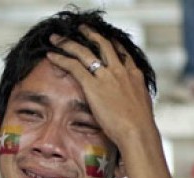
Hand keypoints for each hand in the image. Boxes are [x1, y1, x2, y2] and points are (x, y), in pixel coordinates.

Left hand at [46, 26, 156, 149]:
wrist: (137, 131)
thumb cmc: (140, 127)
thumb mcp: (141, 108)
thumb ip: (132, 102)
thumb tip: (129, 108)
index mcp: (134, 76)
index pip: (123, 53)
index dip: (113, 44)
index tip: (106, 39)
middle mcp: (121, 71)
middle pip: (104, 45)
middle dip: (91, 35)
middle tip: (82, 29)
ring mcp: (107, 76)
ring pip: (86, 51)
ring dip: (70, 43)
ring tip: (58, 38)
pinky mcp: (93, 85)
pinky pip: (74, 66)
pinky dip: (61, 58)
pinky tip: (52, 55)